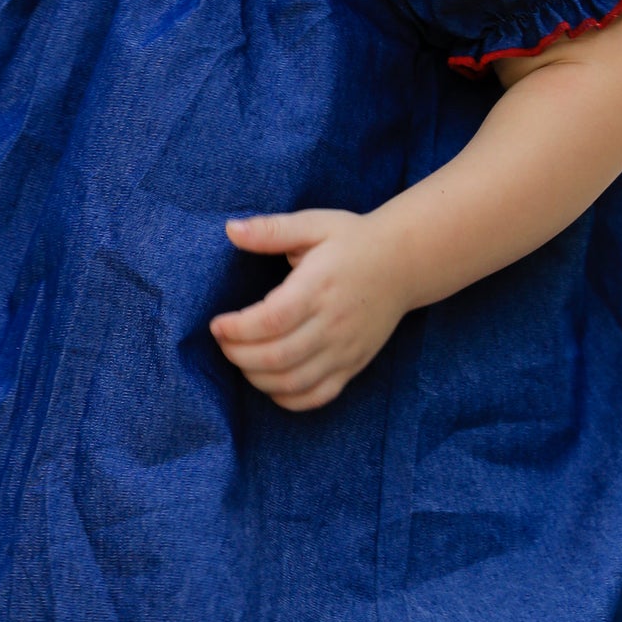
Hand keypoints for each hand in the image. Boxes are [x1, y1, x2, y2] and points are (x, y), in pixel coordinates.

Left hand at [209, 208, 409, 411]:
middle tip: (223, 343)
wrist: (404, 262)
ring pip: (294, 382)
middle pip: (278, 356)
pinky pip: (318, 396)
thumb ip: (271, 229)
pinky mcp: (354, 365)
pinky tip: (270, 381)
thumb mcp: (314, 223)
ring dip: (257, 378)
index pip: (271, 320)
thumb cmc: (352, 240)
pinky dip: (287, 398)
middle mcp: (333, 323)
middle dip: (238, 355)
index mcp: (319, 287)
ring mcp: (345, 349)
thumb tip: (231, 230)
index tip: (217, 324)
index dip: (237, 329)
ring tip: (241, 359)